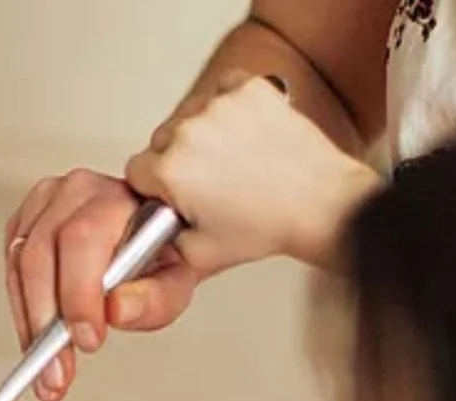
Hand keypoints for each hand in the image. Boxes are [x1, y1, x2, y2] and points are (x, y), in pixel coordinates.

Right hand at [3, 170, 197, 400]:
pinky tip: (38, 337)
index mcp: (117, 196)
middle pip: (40, 254)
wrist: (151, 237)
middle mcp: (76, 192)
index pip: (83, 239)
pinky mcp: (25, 223)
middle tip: (58, 370)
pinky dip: (22, 311)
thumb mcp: (175, 283)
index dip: (78, 294)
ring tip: (47, 368)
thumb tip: (116, 310)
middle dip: (45, 322)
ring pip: (19, 266)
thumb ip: (154, 300)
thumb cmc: (162, 256)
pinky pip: (11, 271)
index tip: (85, 340)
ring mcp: (45, 204)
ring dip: (29, 325)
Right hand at [126, 73, 380, 274]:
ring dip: (200, 135)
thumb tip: (148, 235)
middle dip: (176, 161)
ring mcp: (221, 105)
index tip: (171, 194)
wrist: (320, 204)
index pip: (135, 169)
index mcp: (172, 170)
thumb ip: (162, 244)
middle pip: (159, 140)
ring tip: (229, 162)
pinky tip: (241, 136)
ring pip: (189, 115)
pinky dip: (227, 110)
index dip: (154, 187)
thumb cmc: (268, 226)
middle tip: (206, 184)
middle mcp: (191, 131)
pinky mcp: (248, 89)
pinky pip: (220, 91)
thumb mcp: (199, 256)